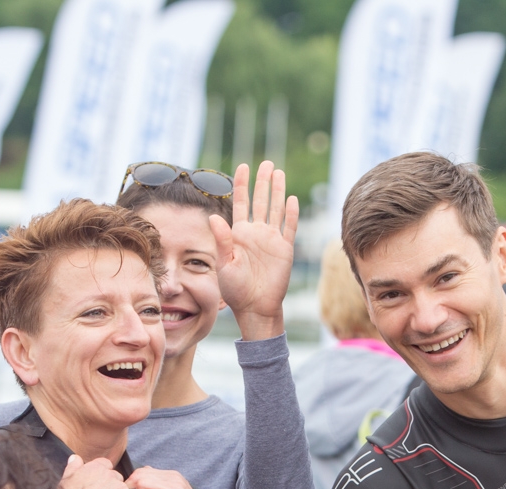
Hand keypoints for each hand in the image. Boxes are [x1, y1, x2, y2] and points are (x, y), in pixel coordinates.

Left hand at [209, 161, 298, 340]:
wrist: (255, 307)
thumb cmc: (235, 289)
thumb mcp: (224, 264)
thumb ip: (222, 240)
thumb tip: (213, 217)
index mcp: (239, 234)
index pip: (241, 203)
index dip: (242, 184)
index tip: (243, 166)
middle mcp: (256, 233)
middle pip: (260, 201)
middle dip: (263, 181)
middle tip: (266, 163)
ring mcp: (271, 240)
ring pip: (275, 209)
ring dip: (278, 191)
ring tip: (279, 172)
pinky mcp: (285, 250)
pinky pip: (289, 228)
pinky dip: (291, 214)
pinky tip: (291, 199)